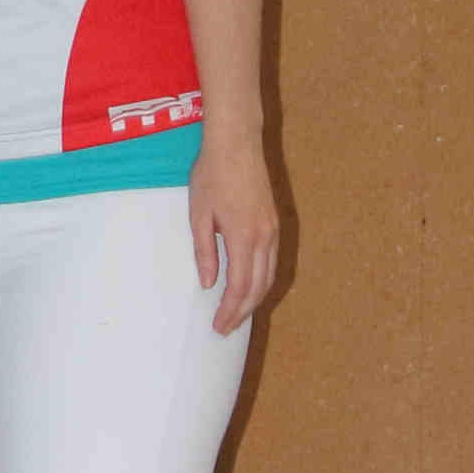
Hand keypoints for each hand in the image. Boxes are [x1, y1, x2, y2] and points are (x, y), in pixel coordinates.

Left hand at [187, 126, 278, 336]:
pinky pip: (272, 261)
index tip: (219, 326)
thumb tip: (209, 283)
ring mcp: (273, 230)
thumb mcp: (199, 215)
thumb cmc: (212, 175)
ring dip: (255, 299)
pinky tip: (251, 288)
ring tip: (237, 315)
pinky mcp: (274, 223)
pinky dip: (262, 281)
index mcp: (244, 237)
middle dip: (242, 311)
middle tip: (226, 329)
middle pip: (259, 286)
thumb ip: (205, 251)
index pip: (240, 286)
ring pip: (270, 275)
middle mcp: (265, 237)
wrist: (237, 143)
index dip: (230, 310)